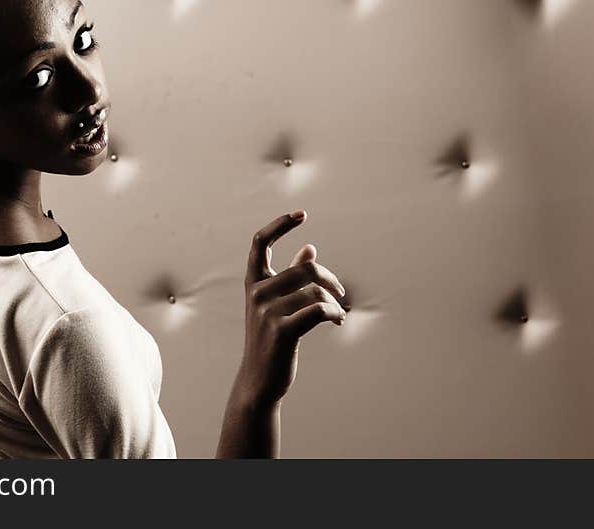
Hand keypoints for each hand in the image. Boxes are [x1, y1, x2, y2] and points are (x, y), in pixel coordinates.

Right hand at [236, 209, 345, 408]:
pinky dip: (334, 313)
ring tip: (338, 314)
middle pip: (305, 267)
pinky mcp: (282, 330)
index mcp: (254, 283)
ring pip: (315, 291)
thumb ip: (290, 275)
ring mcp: (267, 312)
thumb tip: (310, 248)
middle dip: (329, 278)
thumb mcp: (276, 305)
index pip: (260, 243)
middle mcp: (257, 293)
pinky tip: (337, 321)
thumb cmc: (270, 340)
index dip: (280, 224)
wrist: (259, 380)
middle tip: (340, 292)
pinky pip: (318, 309)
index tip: (302, 213)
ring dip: (334, 301)